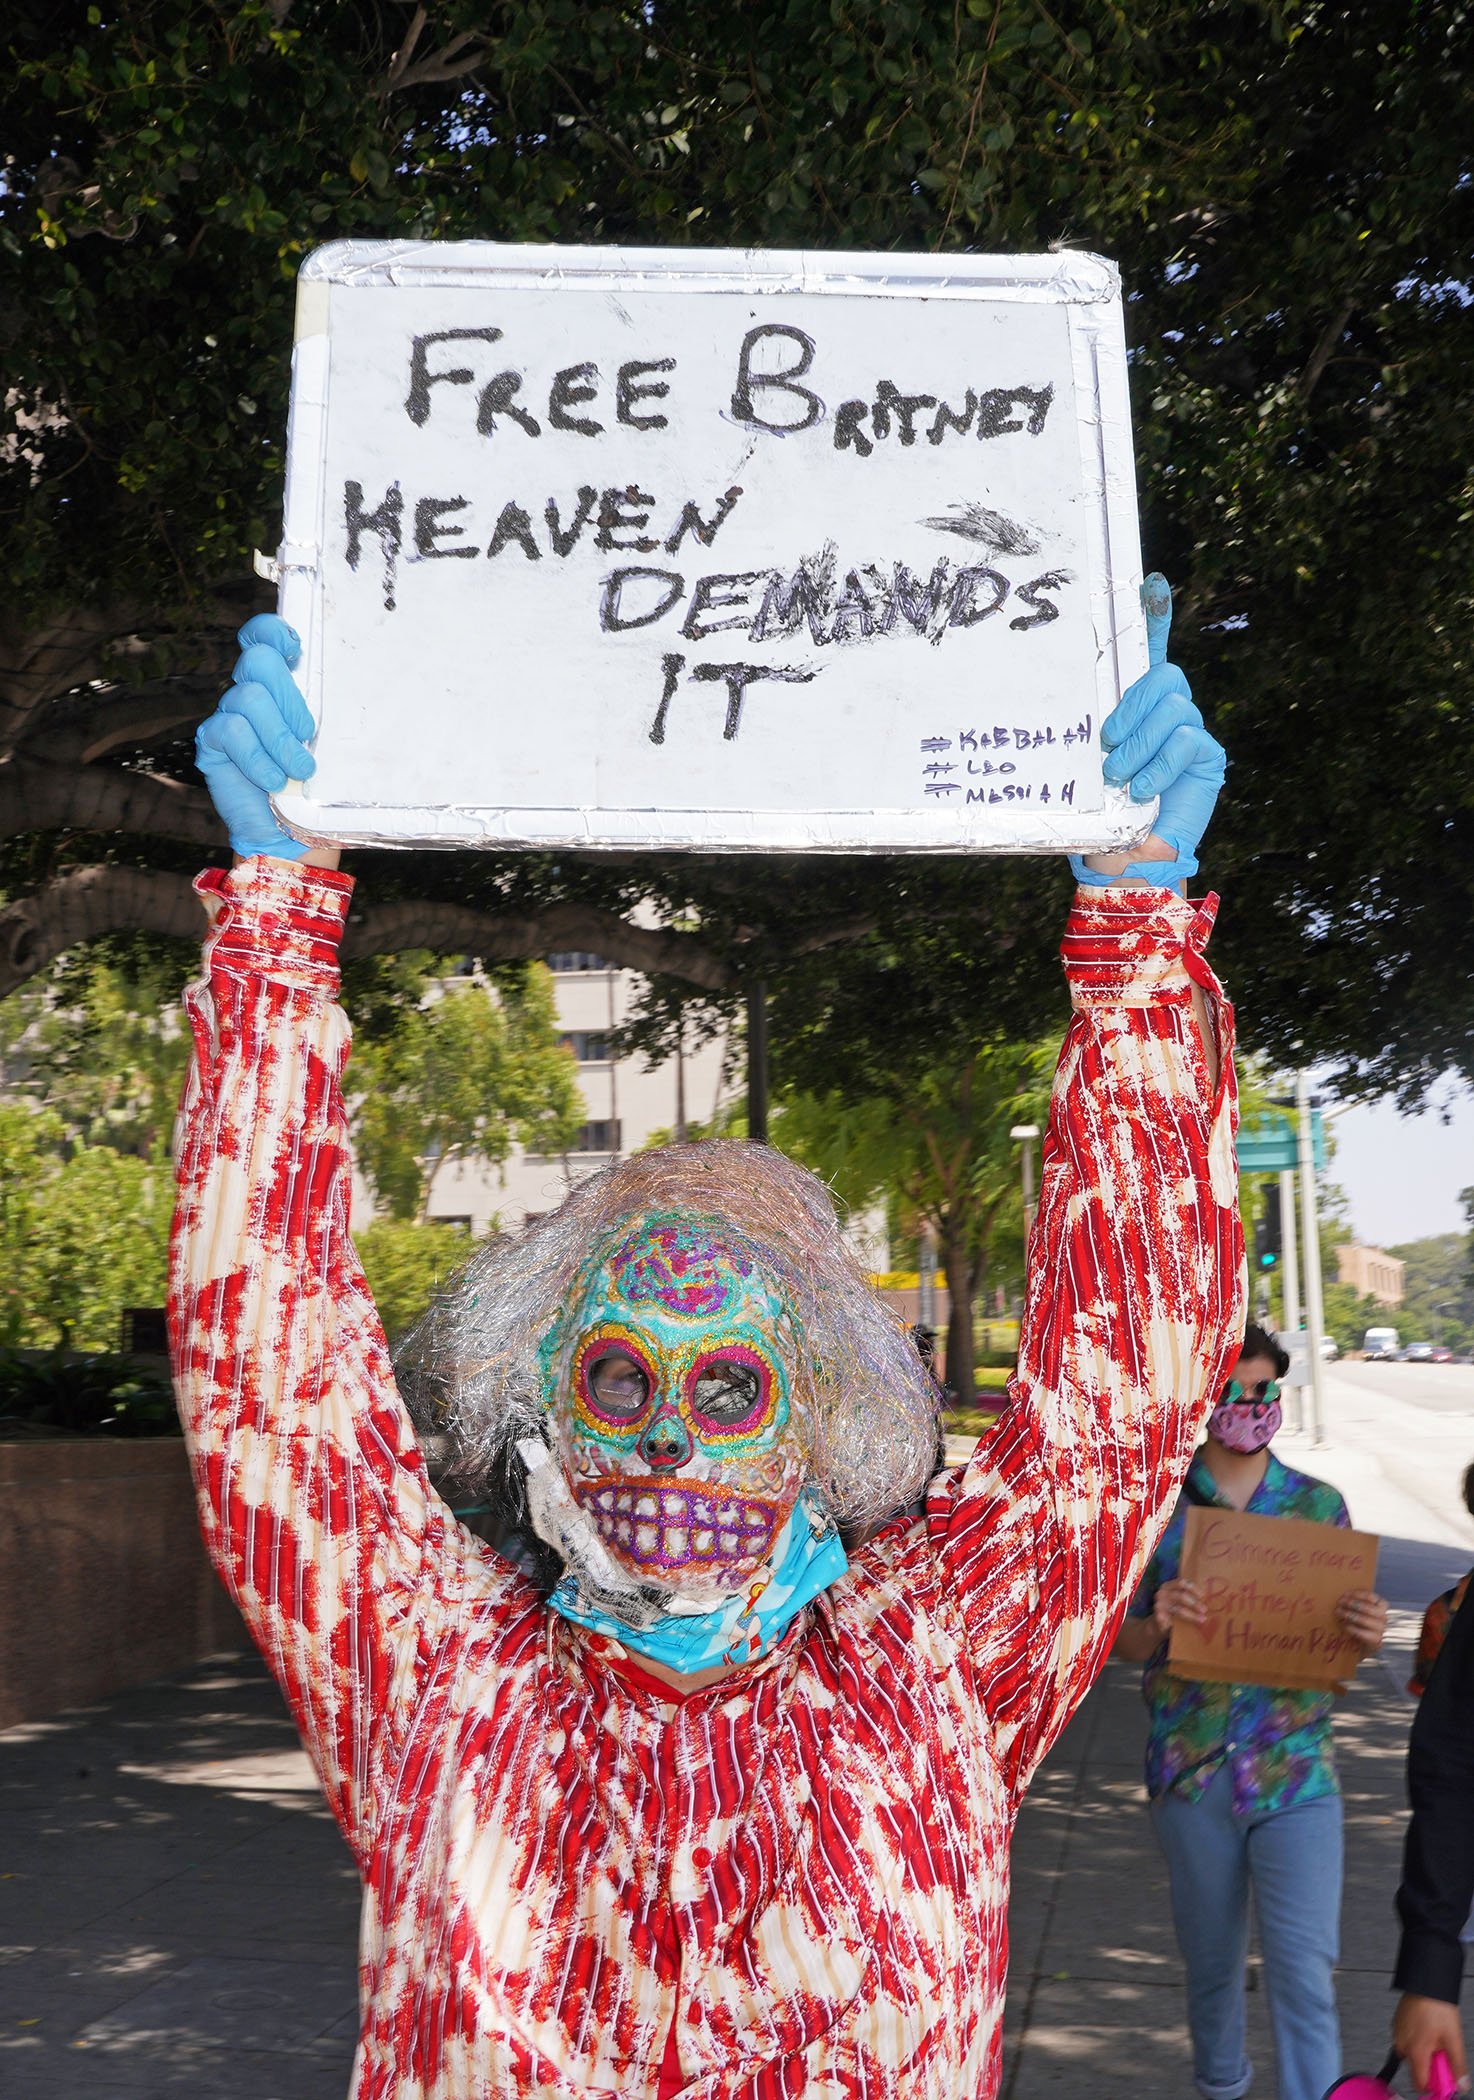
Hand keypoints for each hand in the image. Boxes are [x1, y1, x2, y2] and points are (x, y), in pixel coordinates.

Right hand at [196, 614, 315, 859]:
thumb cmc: (314, 786)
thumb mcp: (329, 746)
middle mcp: (250, 693)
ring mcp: (229, 716)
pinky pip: (233, 732)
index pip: (263, 637)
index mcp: (278, 685)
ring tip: (299, 769)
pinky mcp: (214, 743)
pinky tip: (274, 781)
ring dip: (280, 737)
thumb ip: (331, 716)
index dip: (273, 631)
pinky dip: (259, 759)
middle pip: (258, 660)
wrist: (289, 834)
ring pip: (249, 698)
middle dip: (288, 694)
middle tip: (308, 733)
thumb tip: (367, 693)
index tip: (296, 648)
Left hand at [1073, 574, 1226, 890]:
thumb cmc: (1100, 815)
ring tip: (1120, 777)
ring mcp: (1189, 732)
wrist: (1129, 862)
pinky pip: (1188, 739)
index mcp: (1132, 708)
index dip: (1153, 618)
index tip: (1150, 583)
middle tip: (1106, 745)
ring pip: (1174, 706)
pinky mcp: (1207, 757)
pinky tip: (1142, 791)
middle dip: (1132, 706)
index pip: (1145, 655)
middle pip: (1162, 674)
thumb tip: (1068, 711)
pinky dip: (1160, 765)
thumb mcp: (1084, 770)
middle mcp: (1165, 712)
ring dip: (1140, 744)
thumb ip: (1087, 737)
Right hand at [1152, 1577, 1205, 1638]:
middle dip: (1195, 1603)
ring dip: (1193, 1615)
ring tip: (1202, 1619)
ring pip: (1179, 1610)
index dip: (1193, 1588)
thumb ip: (1190, 1596)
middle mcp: (1162, 1594)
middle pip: (1181, 1596)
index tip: (1203, 1595)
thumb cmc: (1173, 1609)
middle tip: (1205, 1609)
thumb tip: (1210, 1597)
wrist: (1158, 1624)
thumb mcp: (1179, 1600)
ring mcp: (1159, 1605)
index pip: (1182, 1583)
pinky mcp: (1158, 1618)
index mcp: (1168, 1586)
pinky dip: (1183, 1624)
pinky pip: (1172, 1621)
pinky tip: (1188, 1627)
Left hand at [1337, 1588, 1388, 1652]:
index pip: (1371, 1596)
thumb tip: (1343, 1596)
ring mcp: (1381, 1629)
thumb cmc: (1367, 1622)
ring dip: (1349, 1614)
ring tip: (1338, 1612)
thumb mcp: (1367, 1610)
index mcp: (1382, 1606)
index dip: (1357, 1594)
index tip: (1345, 1594)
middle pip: (1367, 1607)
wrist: (1374, 1642)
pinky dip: (1351, 1628)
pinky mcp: (1376, 1640)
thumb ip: (1359, 1602)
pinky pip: (1362, 1632)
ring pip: (1364, 1619)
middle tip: (1339, 1602)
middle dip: (1351, 1603)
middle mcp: (1383, 1616)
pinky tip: (1344, 1625)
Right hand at [1394, 1993, 1468, 2094]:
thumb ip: (1457, 2066)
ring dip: (1423, 2053)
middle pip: (1416, 2069)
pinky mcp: (1397, 2024)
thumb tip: (1461, 2084)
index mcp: (1415, 2052)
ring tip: (1436, 2039)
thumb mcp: (1454, 2040)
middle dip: (1430, 2067)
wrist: (1426, 1983)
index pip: (1420, 2084)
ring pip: (1411, 2054)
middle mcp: (1402, 2044)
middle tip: (1442, 2055)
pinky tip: (1428, 2030)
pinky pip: (1406, 2040)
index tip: (1443, 2082)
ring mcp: (1398, 2033)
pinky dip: (1417, 2041)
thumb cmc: (1437, 2007)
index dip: (1433, 2087)